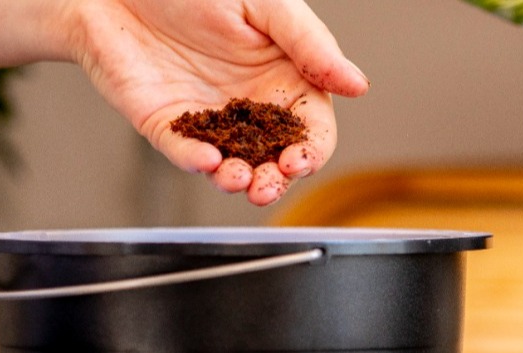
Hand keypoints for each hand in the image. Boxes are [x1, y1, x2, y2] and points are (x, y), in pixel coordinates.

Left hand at [59, 0, 367, 205]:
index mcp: (282, 74)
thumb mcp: (265, 4)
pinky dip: (193, 159)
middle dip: (275, 178)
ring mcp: (207, 114)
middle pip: (273, 156)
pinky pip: (181, 149)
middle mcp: (247, 101)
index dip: (312, 148)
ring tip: (237, 179)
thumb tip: (357, 85)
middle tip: (269, 185)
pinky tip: (206, 159)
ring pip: (230, 163)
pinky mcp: (164, 120)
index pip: (310, 125)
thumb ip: (310, 44)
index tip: (304, 158)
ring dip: (238, 179)